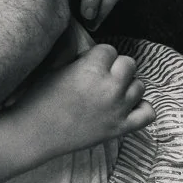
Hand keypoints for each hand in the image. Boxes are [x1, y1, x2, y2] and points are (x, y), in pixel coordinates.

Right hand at [9, 42, 154, 151]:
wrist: (34, 133)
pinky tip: (127, 105)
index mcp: (91, 69)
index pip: (109, 50)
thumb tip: (91, 52)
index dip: (98, 56)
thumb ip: (77, 56)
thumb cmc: (38, 99)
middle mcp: (110, 87)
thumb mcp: (53, 67)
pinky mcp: (120, 128)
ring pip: (139, 85)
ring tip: (110, 91)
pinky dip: (141, 107)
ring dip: (127, 85)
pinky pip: (148, 113)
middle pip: (129, 64)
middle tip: (100, 76)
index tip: (87, 64)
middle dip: (115, 67)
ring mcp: (118, 109)